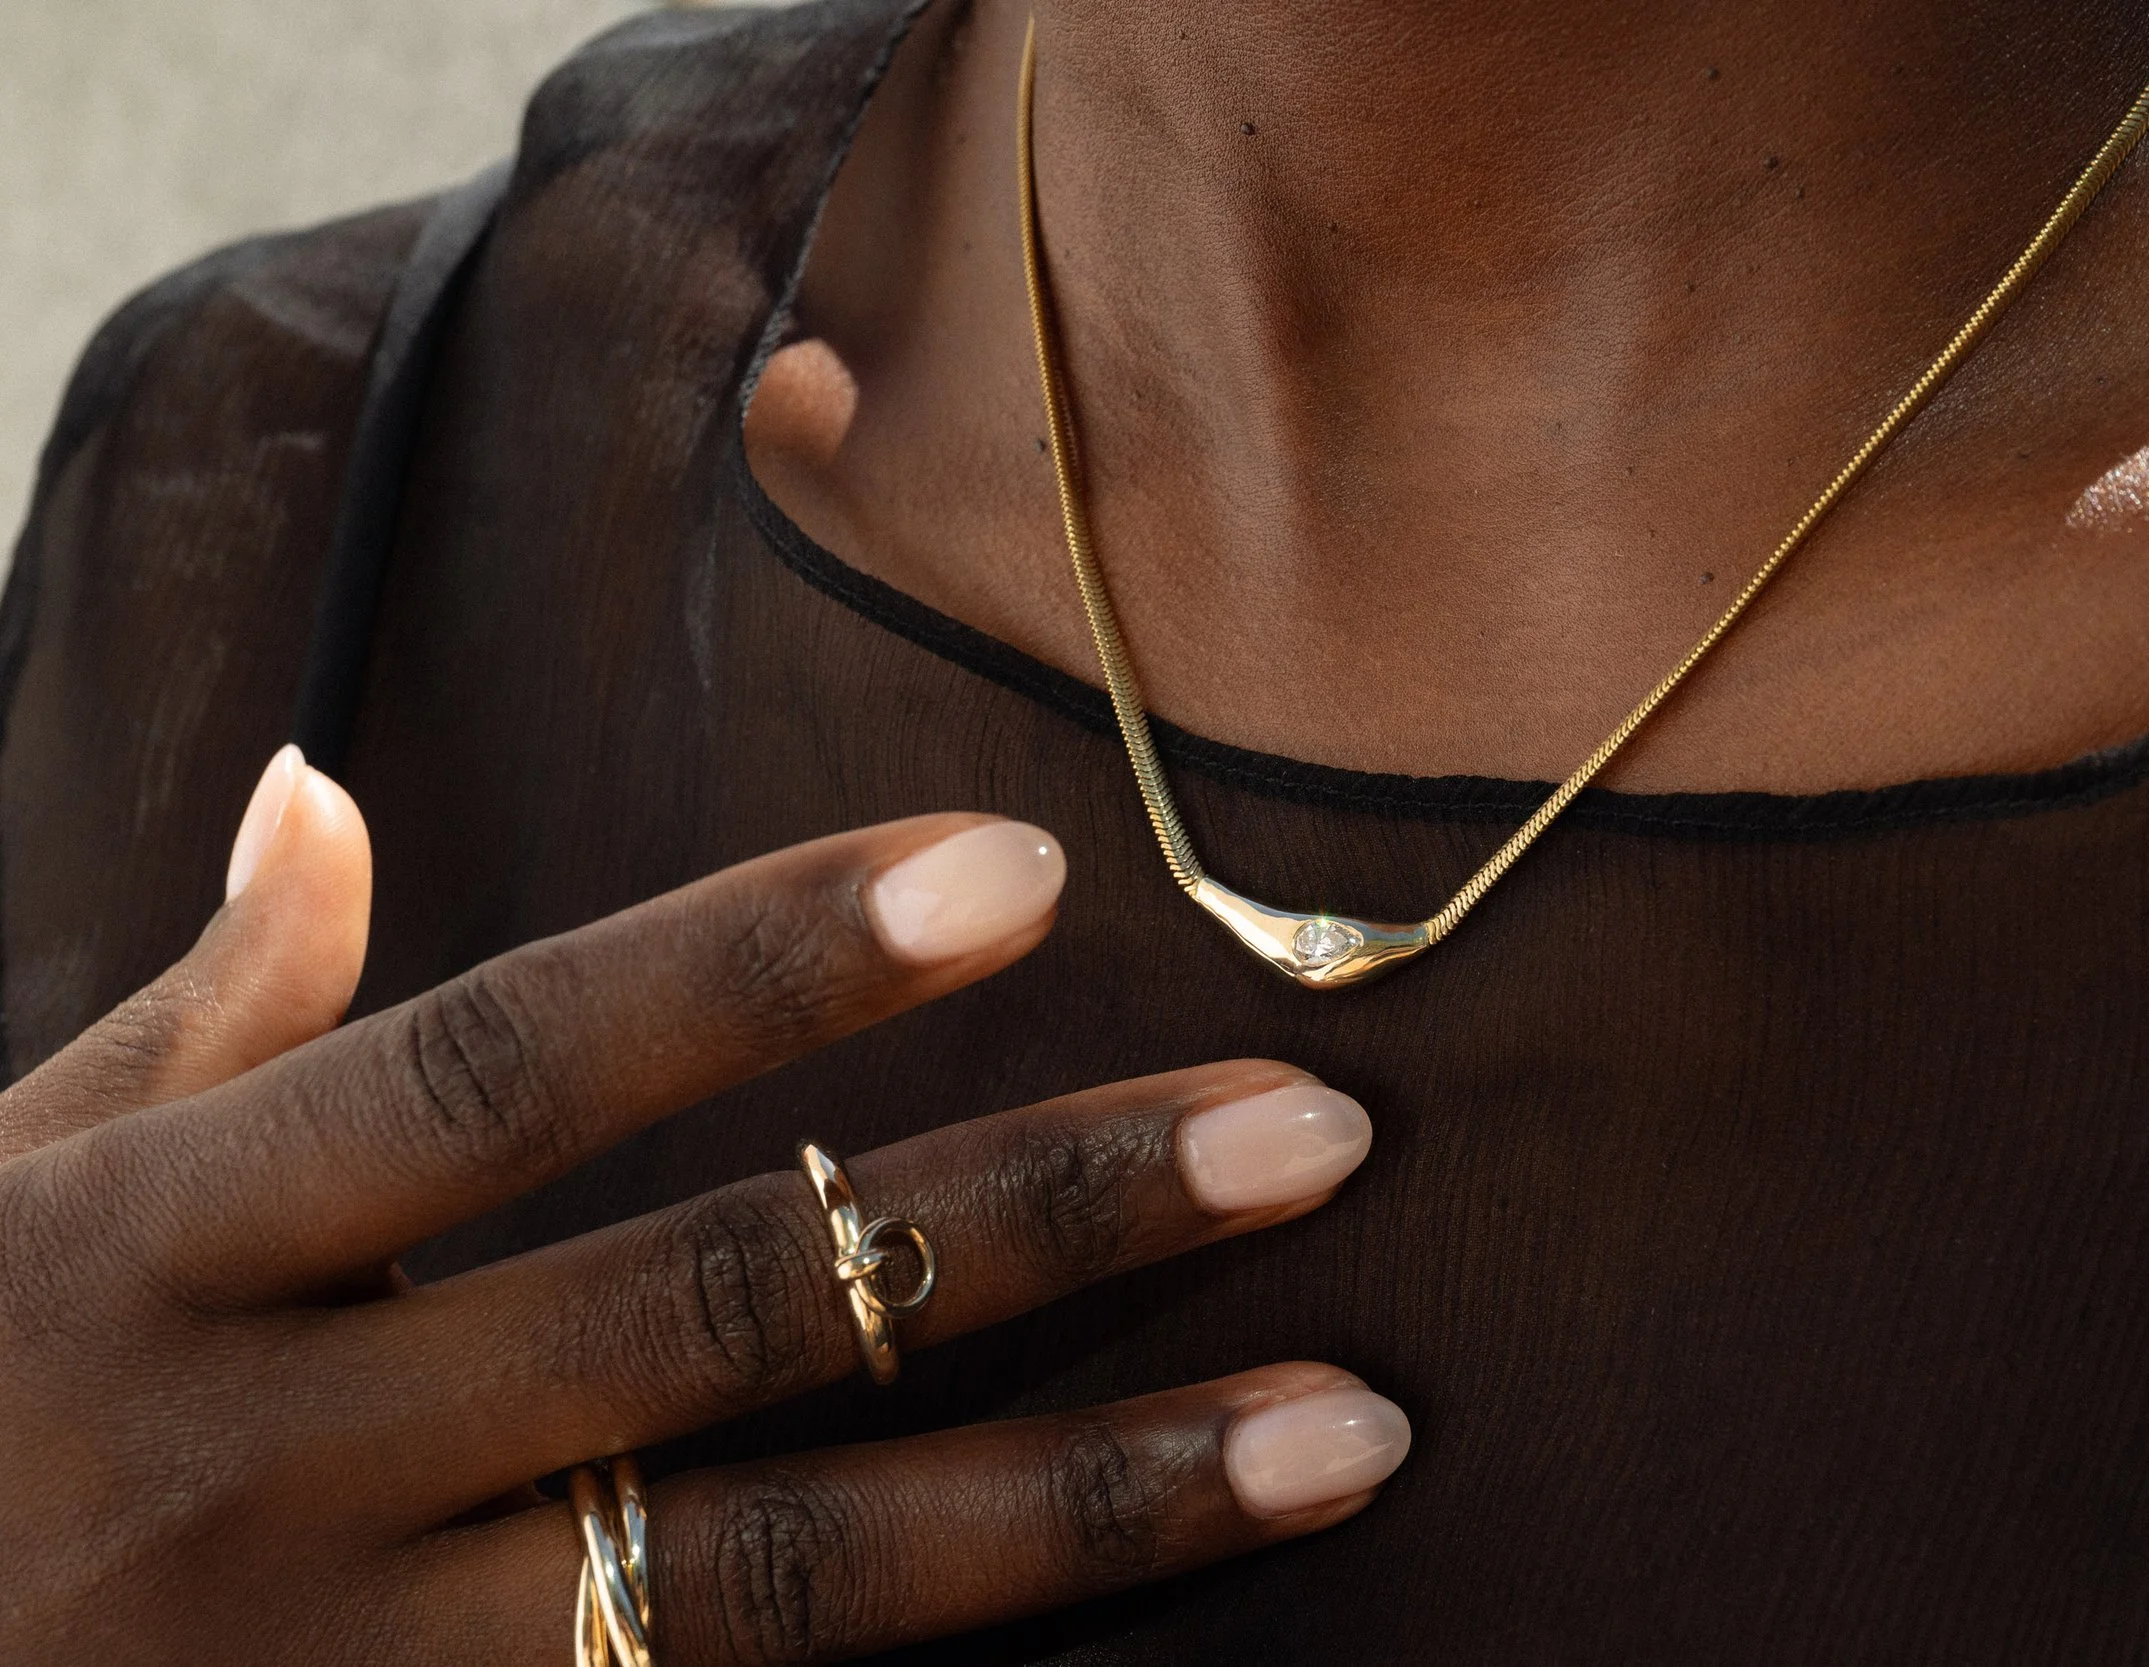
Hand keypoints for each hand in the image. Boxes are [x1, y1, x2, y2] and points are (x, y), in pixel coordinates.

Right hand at [0, 746, 1406, 1663]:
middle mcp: (272, 1465)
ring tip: (1347, 1428)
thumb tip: (317, 792)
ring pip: (770, 1585)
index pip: (516, 1068)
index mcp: (167, 1251)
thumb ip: (199, 1018)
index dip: (766, 966)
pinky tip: (1164, 1658)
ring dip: (1082, 1502)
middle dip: (1031, 1223)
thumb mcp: (4, 1197)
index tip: (1023, 869)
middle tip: (1318, 1135)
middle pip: (713, 1319)